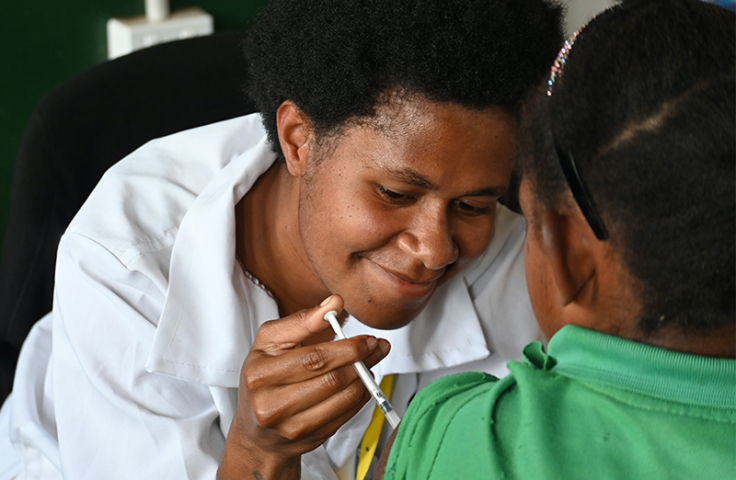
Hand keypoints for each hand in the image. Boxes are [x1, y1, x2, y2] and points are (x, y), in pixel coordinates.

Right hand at [218, 295, 390, 479]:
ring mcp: (291, 427)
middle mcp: (271, 406)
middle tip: (376, 346)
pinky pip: (345, 415)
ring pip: (342, 398)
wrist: (256, 431)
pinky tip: (361, 382)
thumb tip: (334, 302)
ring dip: (365, 378)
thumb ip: (302, 321)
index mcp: (260, 375)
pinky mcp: (309, 440)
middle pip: (331, 379)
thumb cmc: (264, 379)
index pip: (313, 359)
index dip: (346, 348)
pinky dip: (360, 396)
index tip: (366, 338)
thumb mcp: (270, 343)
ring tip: (371, 361)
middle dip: (361, 360)